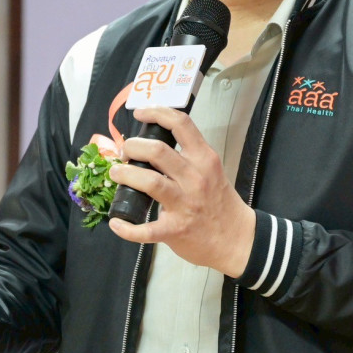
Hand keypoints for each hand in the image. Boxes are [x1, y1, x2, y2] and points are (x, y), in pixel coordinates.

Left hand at [106, 107, 255, 277]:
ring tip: (116, 174)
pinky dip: (126, 227)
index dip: (156, 113)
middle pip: (157, 151)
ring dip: (125, 175)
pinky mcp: (175, 230)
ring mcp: (185, 204)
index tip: (140, 113)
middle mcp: (195, 178)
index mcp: (204, 159)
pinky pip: (145, 229)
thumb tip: (153, 147)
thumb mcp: (212, 170)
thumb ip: (188, 157)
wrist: (237, 239)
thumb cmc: (220, 202)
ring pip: (149, 181)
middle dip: (132, 146)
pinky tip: (116, 223)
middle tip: (124, 152)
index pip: (181, 124)